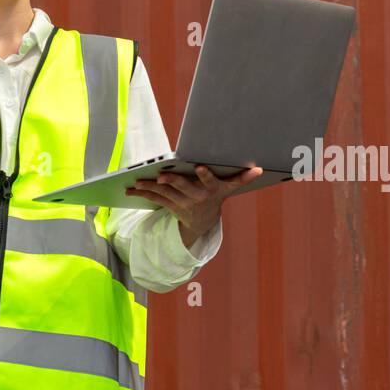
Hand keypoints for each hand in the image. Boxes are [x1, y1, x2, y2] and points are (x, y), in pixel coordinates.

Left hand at [127, 164, 262, 247]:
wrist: (203, 222)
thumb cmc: (216, 194)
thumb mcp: (230, 187)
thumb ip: (243, 177)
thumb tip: (260, 169)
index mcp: (212, 190)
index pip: (210, 182)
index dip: (205, 176)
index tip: (200, 167)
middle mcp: (197, 198)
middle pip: (184, 188)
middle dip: (172, 181)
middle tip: (161, 175)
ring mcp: (182, 203)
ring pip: (165, 194)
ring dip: (150, 188)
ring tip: (137, 181)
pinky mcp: (170, 206)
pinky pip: (154, 199)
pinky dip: (141, 193)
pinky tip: (129, 188)